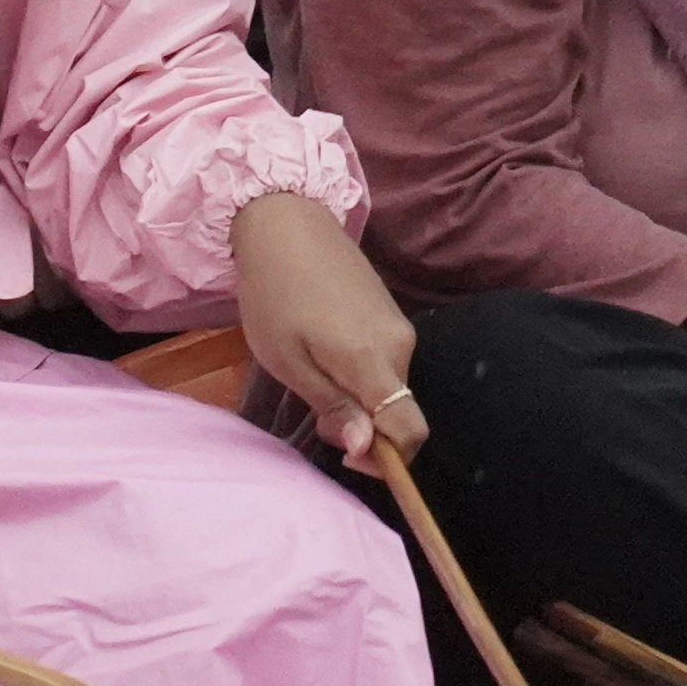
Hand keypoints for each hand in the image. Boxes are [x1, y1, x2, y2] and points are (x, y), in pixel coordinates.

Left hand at [230, 190, 424, 470]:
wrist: (288, 227)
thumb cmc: (276, 297)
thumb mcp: (288, 361)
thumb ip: (333, 404)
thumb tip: (366, 447)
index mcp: (373, 360)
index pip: (410, 428)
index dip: (389, 458)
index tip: (349, 456)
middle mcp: (401, 345)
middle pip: (397, 411)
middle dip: (362, 427)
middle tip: (312, 411)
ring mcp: (399, 328)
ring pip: (390, 388)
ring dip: (359, 400)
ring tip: (310, 378)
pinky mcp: (391, 316)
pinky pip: (386, 364)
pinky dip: (361, 377)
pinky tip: (324, 357)